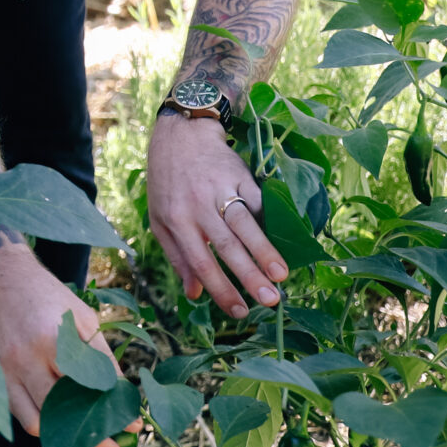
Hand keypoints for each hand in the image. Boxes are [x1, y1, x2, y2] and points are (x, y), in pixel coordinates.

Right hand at [0, 247, 130, 446]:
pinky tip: (59, 426)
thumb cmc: (46, 295)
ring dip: (63, 437)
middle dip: (92, 436)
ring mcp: (5, 371)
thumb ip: (101, 356)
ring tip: (86, 444)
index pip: (90, 385)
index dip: (115, 408)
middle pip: (63, 412)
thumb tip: (122, 394)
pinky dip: (40, 424)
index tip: (134, 425)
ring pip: (36, 422)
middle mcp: (26, 359)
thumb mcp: (82, 317)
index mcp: (53, 339)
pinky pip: (18, 414)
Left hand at [146, 110, 286, 316]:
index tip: (240, 312)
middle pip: (227, 246)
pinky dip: (270, 222)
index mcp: (176, 220)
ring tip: (282, 275)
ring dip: (265, 251)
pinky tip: (285, 241)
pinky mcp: (239, 175)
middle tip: (271, 301)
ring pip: (245, 224)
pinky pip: (257, 201)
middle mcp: (198, 206)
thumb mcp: (160, 219)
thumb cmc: (168, 183)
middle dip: (250, 276)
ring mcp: (220, 189)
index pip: (200, 262)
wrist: (181, 134)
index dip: (220, 290)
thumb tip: (194, 296)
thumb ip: (177, 257)